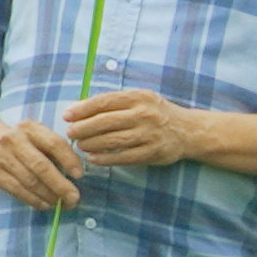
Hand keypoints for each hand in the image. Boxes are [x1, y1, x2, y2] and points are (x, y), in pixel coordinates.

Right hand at [0, 112, 86, 212]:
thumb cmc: (20, 141)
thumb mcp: (35, 135)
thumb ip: (53, 149)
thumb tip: (75, 174)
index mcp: (30, 128)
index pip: (54, 143)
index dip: (69, 160)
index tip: (79, 175)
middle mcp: (14, 140)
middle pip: (41, 166)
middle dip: (60, 185)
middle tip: (74, 198)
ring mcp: (2, 156)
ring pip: (29, 181)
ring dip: (48, 196)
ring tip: (61, 204)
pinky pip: (17, 190)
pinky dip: (34, 200)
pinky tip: (45, 205)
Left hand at [62, 89, 232, 171]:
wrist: (189, 131)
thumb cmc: (158, 113)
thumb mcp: (141, 99)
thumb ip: (116, 102)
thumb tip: (81, 109)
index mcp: (139, 97)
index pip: (105, 101)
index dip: (83, 109)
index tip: (67, 115)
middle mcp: (145, 114)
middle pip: (106, 121)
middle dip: (84, 128)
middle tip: (70, 133)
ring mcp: (150, 134)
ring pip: (113, 140)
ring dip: (92, 144)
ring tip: (80, 145)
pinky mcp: (152, 152)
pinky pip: (124, 157)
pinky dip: (105, 158)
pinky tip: (93, 158)